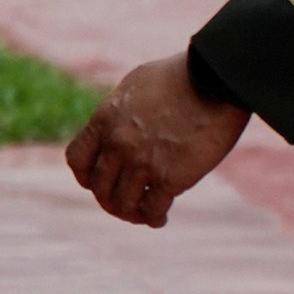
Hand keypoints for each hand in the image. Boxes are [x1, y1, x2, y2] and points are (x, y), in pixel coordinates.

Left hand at [66, 54, 250, 228]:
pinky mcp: (169, 178)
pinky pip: (151, 209)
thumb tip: (120, 122)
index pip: (78, 159)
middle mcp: (117, 144)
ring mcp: (141, 163)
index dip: (85, 176)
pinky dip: (153, 218)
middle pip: (99, 188)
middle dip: (109, 199)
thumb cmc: (183, 74)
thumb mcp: (137, 84)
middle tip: (124, 204)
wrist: (215, 77)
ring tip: (143, 214)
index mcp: (105, 119)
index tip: (96, 182)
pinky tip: (160, 218)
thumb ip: (123, 109)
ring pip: (122, 204)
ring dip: (131, 214)